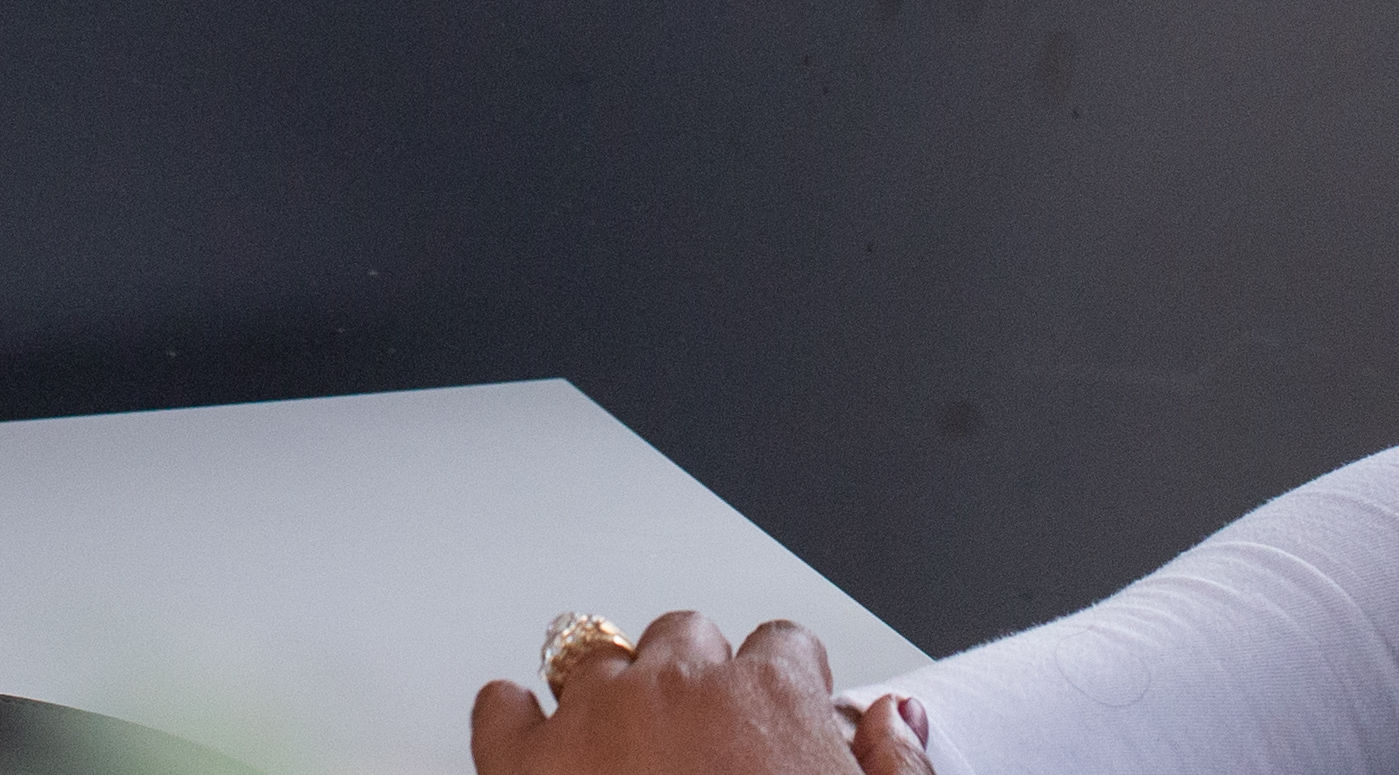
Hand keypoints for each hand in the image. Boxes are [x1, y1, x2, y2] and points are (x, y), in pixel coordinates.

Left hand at [468, 612, 940, 774]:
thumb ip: (894, 768)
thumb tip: (896, 723)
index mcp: (769, 696)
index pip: (783, 646)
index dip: (783, 687)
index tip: (778, 720)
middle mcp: (677, 685)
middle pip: (686, 638)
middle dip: (696, 682)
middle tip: (702, 744)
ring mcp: (592, 718)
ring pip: (597, 658)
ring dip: (611, 694)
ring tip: (623, 750)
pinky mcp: (522, 765)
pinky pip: (502, 708)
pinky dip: (514, 718)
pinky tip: (533, 742)